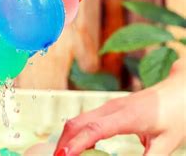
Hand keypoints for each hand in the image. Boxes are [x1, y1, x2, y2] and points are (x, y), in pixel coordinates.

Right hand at [55, 57, 185, 155]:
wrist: (180, 90)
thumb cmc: (177, 114)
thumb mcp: (168, 142)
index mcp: (128, 116)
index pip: (94, 130)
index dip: (76, 143)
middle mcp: (112, 107)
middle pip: (77, 123)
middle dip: (63, 142)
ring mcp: (109, 106)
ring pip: (78, 120)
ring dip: (67, 138)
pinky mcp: (109, 108)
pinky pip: (85, 120)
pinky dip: (75, 133)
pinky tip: (76, 146)